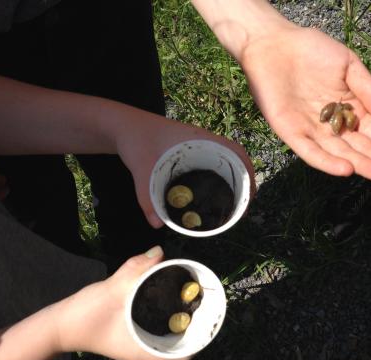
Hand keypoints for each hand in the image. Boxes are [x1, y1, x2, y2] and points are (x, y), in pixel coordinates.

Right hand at [56, 247, 189, 359]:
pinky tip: (166, 302)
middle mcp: (142, 352)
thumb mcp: (112, 290)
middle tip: (202, 306)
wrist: (56, 326)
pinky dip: (164, 320)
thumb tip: (159, 251)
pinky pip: (155, 332)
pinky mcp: (128, 337)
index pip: (181, 358)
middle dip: (193, 330)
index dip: (199, 343)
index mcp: (144, 351)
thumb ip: (136, 270)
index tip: (208, 322)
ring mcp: (134, 346)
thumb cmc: (85, 315)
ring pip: (166, 340)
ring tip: (190, 302)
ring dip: (179, 325)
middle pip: (178, 347)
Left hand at [112, 112, 254, 227]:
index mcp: (200, 139)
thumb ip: (147, 197)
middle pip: (236, 160)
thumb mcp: (141, 168)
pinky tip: (215, 194)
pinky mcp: (190, 152)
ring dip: (233, 180)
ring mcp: (198, 146)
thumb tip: (157, 224)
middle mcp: (203, 142)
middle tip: (242, 206)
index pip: (236, 152)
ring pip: (225, 163)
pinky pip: (213, 165)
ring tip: (233, 204)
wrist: (121, 125)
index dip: (248, 172)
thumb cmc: (134, 139)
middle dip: (244, 181)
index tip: (249, 193)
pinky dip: (220, 178)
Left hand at [239, 25, 370, 181]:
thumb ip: (370, 91)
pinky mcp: (292, 134)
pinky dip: (327, 162)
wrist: (274, 43)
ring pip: (341, 154)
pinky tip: (346, 169)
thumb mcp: (348, 65)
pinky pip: (311, 152)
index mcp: (350, 110)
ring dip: (362, 165)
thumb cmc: (312, 50)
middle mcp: (334, 126)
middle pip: (362, 148)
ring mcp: (313, 132)